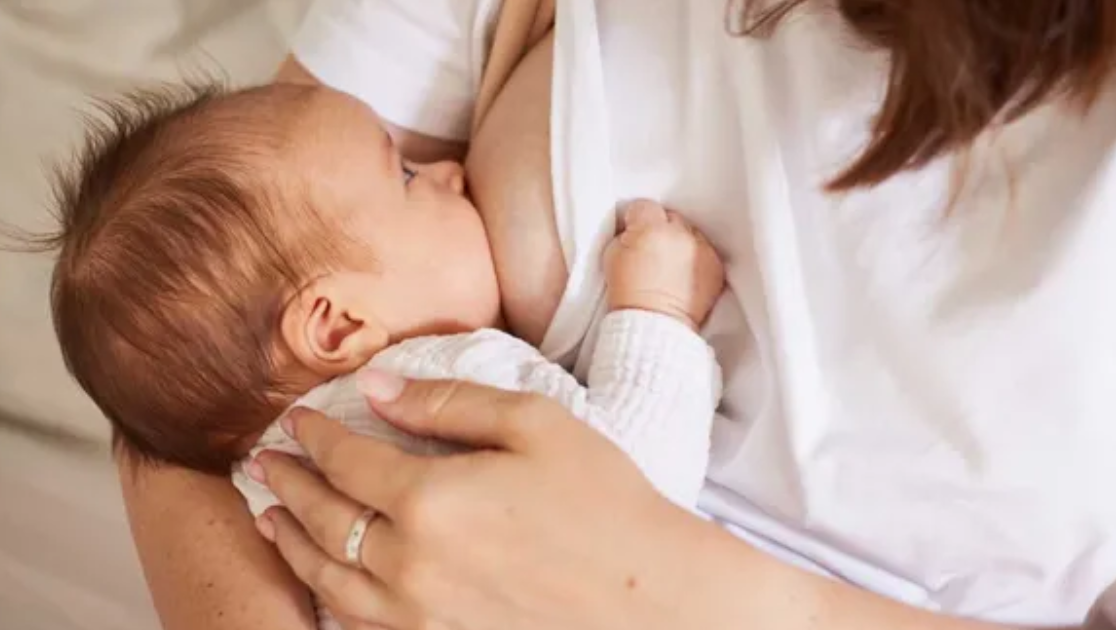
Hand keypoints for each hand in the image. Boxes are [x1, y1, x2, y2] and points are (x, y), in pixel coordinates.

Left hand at [251, 374, 751, 629]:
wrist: (649, 598)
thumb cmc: (604, 501)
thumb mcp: (535, 424)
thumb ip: (449, 402)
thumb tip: (377, 386)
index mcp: (431, 498)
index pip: (347, 459)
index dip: (316, 435)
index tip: (297, 419)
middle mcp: (410, 562)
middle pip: (324, 517)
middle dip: (288, 484)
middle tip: (262, 463)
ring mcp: (419, 613)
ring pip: (326, 576)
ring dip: (289, 541)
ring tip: (269, 517)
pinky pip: (358, 621)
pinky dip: (325, 593)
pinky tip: (321, 578)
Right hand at [604, 199, 725, 329]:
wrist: (653, 324)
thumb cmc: (628, 294)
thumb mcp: (612, 256)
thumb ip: (625, 234)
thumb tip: (634, 229)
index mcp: (650, 229)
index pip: (644, 206)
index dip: (636, 220)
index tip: (634, 231)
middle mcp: (680, 235)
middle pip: (670, 217)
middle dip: (661, 229)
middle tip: (652, 250)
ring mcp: (701, 249)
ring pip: (690, 232)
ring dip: (681, 242)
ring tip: (670, 264)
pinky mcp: (715, 265)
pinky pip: (705, 251)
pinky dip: (696, 258)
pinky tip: (684, 273)